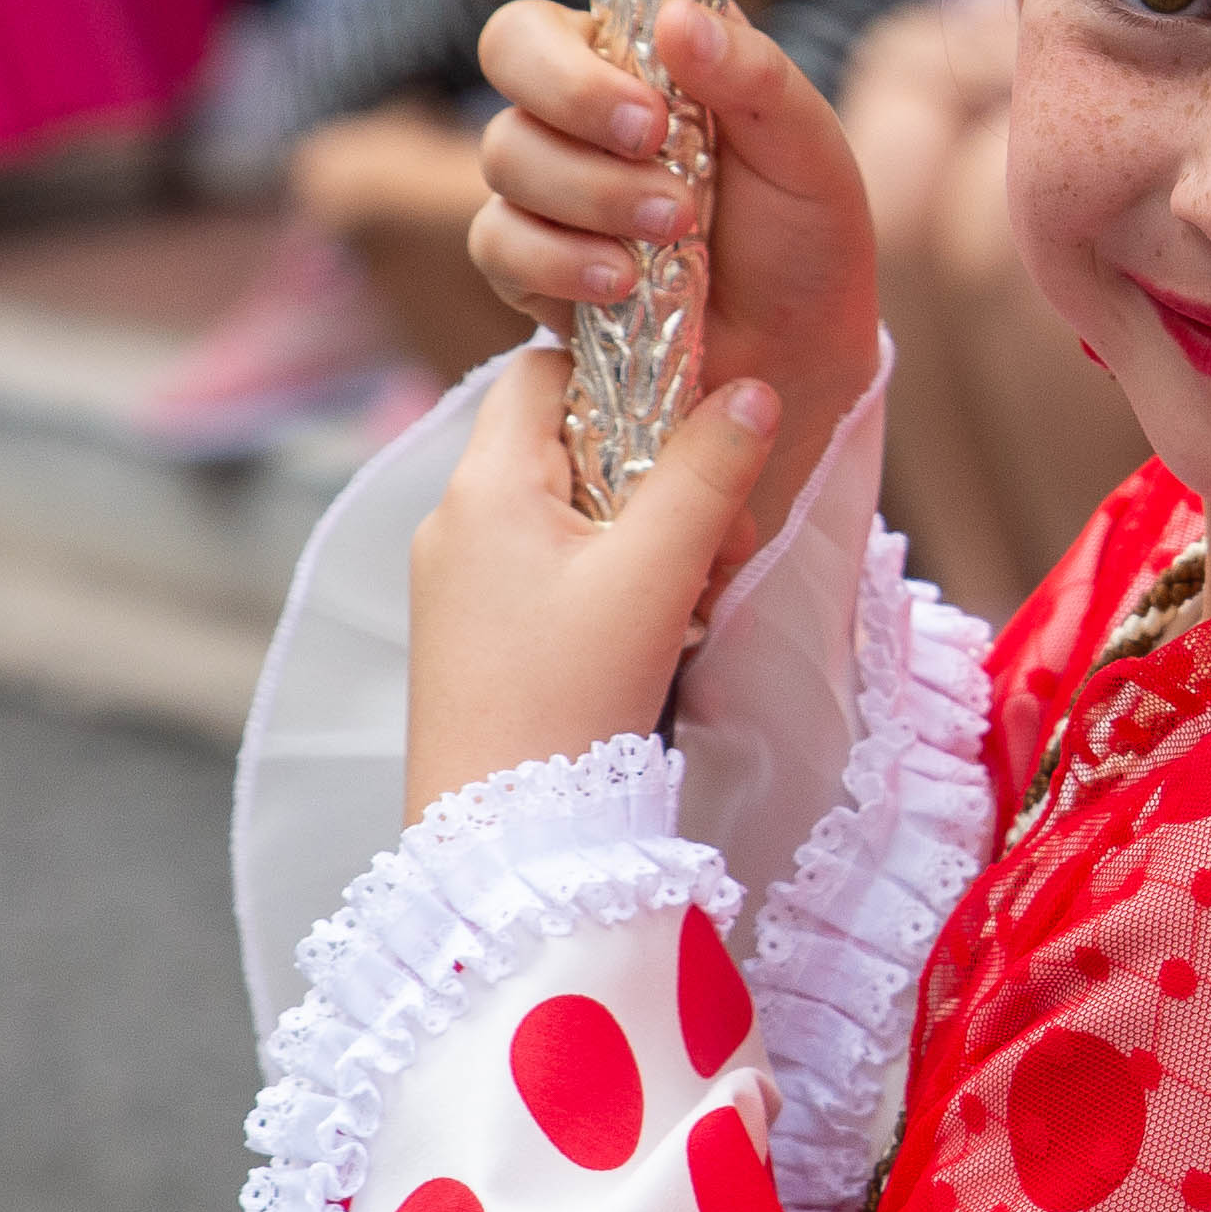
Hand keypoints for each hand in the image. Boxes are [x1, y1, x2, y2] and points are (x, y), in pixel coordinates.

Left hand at [402, 350, 788, 801]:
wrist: (504, 842)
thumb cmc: (569, 700)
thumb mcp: (656, 576)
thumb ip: (708, 474)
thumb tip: (753, 390)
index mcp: (484, 485)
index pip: (546, 369)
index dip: (623, 375)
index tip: (692, 424)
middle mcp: (457, 521)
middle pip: (569, 443)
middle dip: (659, 475)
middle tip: (719, 535)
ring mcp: (459, 582)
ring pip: (571, 512)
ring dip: (648, 536)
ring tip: (699, 594)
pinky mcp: (474, 635)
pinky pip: (552, 570)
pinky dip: (614, 582)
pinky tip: (661, 632)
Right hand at [459, 0, 890, 553]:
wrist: (797, 363)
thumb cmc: (810, 241)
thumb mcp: (812, 148)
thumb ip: (756, 76)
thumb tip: (680, 20)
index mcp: (658, 41)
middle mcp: (592, 95)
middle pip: (511, 44)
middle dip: (570, 85)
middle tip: (649, 131)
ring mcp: (553, 177)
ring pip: (502, 149)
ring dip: (587, 188)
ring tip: (669, 231)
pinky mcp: (532, 260)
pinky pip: (499, 238)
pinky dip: (559, 259)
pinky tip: (621, 284)